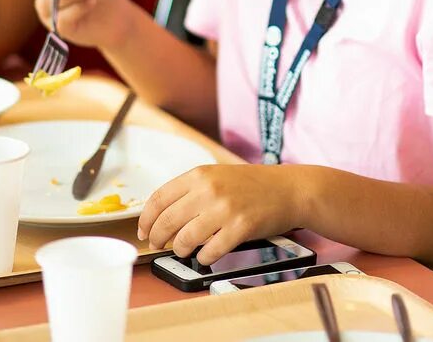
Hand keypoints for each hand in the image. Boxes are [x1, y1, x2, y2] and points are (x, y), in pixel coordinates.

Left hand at [137, 164, 305, 264]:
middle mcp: (209, 190)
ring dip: (180, 250)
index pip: (159, 198)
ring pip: (185, 239)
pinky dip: (204, 258)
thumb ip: (191, 191)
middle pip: (167, 221)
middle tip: (158, 245)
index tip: (143, 231)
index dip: (145, 219)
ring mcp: (225, 209)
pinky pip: (210, 252)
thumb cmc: (254, 185)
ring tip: (184, 250)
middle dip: (157, 238)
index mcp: (200, 174)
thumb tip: (162, 215)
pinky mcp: (240, 228)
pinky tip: (207, 255)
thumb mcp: (218, 176)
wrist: (289, 189)